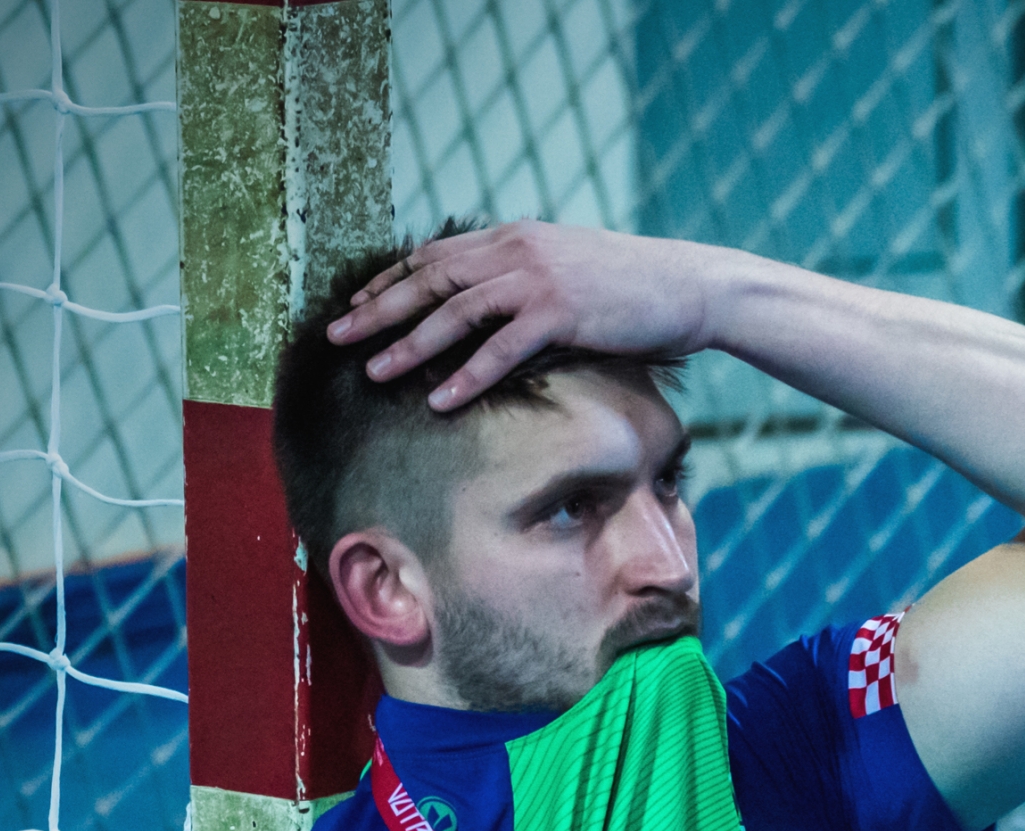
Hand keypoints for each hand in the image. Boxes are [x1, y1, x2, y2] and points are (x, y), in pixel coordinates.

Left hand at [327, 221, 726, 409]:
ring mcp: (537, 279)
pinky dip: (468, 375)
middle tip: (337, 336)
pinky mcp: (561, 313)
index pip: (434, 256)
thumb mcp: (567, 267)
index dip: (390, 282)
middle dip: (379, 310)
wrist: (687, 286)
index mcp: (513, 236)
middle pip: (430, 279)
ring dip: (411, 345)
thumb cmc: (630, 287)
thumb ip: (523, 276)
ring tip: (375, 373)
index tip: (355, 307)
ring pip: (456, 312)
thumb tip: (490, 300)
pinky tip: (442, 400)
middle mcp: (516, 249)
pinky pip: (502, 349)